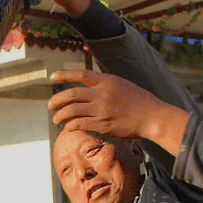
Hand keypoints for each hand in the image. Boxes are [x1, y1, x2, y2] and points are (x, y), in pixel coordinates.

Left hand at [48, 69, 189, 154]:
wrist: (152, 117)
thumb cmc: (140, 101)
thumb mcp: (122, 85)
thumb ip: (105, 85)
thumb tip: (88, 87)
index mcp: (107, 81)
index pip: (81, 75)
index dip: (64, 75)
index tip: (52, 77)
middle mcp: (102, 94)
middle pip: (71, 95)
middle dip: (56, 100)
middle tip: (50, 105)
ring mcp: (101, 110)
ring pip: (72, 111)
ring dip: (60, 115)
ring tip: (56, 119)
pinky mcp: (102, 125)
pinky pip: (80, 124)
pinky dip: (71, 126)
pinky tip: (68, 127)